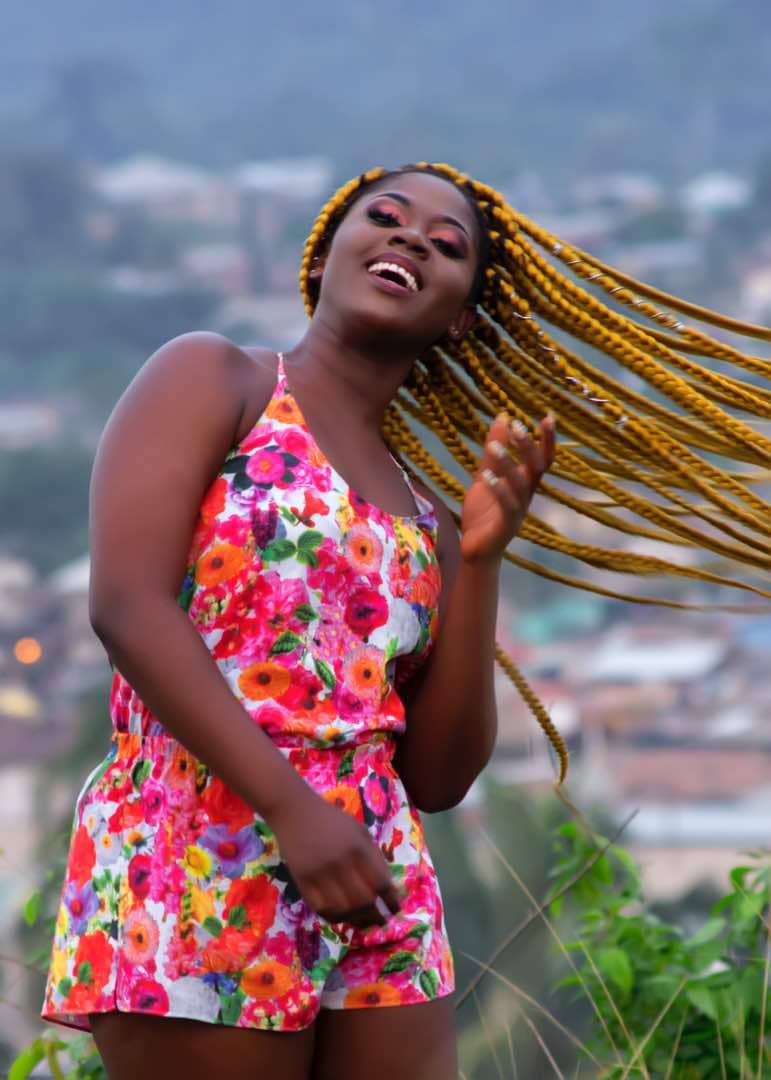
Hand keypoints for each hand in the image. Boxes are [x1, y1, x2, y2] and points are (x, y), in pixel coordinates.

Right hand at [270, 787, 401, 928]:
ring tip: (363, 923)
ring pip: (342, 909)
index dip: (390, 900)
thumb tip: (386, 887)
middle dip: (375, 916)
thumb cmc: (331, 820)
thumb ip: (373, 856)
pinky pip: (320, 908)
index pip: (380, 882)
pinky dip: (334, 917)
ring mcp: (320, 873)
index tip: (395, 909)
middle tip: (381, 922)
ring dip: (356, 921)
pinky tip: (342, 917)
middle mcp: (341, 862)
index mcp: (358, 847)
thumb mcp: (359, 830)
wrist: (295, 812)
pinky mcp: (302, 881)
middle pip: (363, 901)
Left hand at [460, 412, 555, 562]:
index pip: (543, 458)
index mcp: (525, 483)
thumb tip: (503, 417)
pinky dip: (499, 490)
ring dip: (507, 465)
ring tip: (493, 446)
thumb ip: (493, 452)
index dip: (548, 439)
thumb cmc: (484, 512)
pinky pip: (506, 506)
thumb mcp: (486, 476)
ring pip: (519, 485)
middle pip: (536, 468)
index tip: (549, 416)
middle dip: (528, 447)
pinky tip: (487, 477)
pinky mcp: (506, 526)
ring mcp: (518, 512)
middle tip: (517, 426)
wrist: (475, 550)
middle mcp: (526, 496)